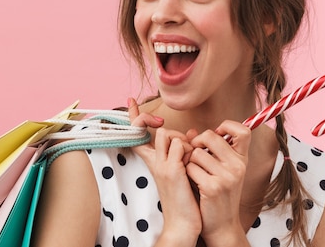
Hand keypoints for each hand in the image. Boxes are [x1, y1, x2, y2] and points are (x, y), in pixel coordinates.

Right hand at [127, 98, 201, 243]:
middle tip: (185, 144)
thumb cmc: (185, 198)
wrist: (183, 224)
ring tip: (191, 160)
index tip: (130, 100)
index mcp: (154, 162)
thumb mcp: (182, 171)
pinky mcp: (172, 170)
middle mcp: (154, 161)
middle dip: (172, 131)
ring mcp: (161, 165)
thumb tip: (193, 132)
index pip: (139, 134)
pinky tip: (194, 167)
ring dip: (184, 141)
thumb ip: (184, 151)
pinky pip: (182, 145)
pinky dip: (191, 151)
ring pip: (168, 134)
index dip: (135, 116)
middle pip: (157, 130)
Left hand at [186, 121, 251, 245]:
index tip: (216, 133)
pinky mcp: (212, 187)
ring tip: (196, 173)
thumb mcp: (223, 170)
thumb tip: (192, 131)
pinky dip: (188, 173)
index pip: (243, 131)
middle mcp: (238, 166)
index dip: (227, 126)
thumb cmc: (219, 194)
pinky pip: (191, 167)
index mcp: (242, 159)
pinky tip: (194, 183)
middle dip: (197, 143)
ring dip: (190, 161)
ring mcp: (226, 177)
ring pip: (196, 152)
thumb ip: (210, 149)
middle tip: (196, 154)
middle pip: (210, 136)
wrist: (222, 224)